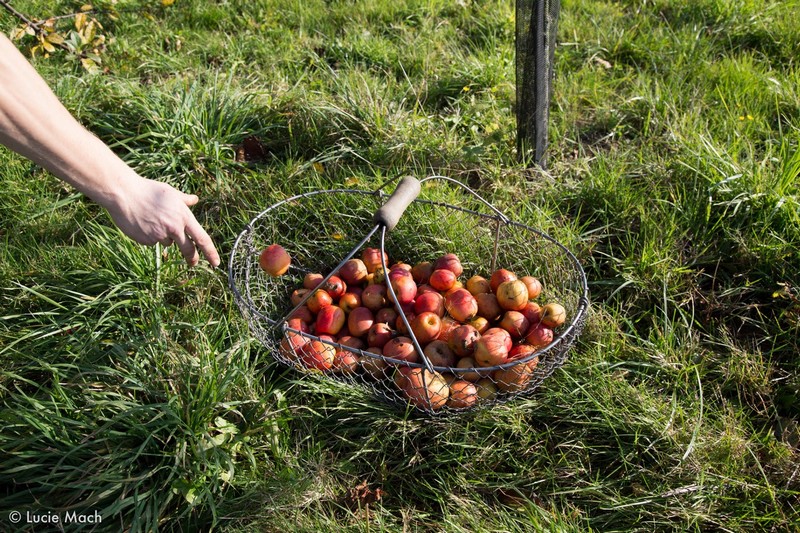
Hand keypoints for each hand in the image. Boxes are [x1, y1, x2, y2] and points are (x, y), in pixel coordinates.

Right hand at [106, 177, 220, 267]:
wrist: (123, 194)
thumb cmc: (147, 190)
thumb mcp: (170, 192)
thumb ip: (184, 199)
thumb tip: (195, 199)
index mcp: (183, 216)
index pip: (202, 238)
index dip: (210, 252)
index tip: (216, 263)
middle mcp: (174, 228)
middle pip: (188, 249)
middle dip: (191, 258)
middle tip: (193, 262)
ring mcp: (159, 235)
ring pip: (167, 242)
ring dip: (164, 236)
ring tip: (151, 219)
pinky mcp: (146, 240)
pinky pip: (152, 241)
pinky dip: (149, 235)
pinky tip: (141, 223)